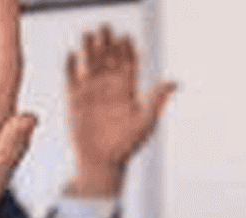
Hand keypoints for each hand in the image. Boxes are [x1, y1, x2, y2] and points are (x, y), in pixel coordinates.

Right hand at [63, 27, 175, 197]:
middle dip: (107, 43)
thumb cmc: (127, 145)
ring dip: (89, 48)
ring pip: (90, 62)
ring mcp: (91, 90)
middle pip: (108, 58)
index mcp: (128, 91)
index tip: (126, 38)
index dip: (127, 50)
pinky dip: (71, 65)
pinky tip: (72, 54)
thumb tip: (175, 82)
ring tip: (89, 34)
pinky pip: (71, 76)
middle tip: (106, 27)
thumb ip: (157, 99)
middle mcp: (109, 87)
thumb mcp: (146, 121)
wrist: (103, 161)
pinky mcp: (74, 97)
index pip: (128, 64)